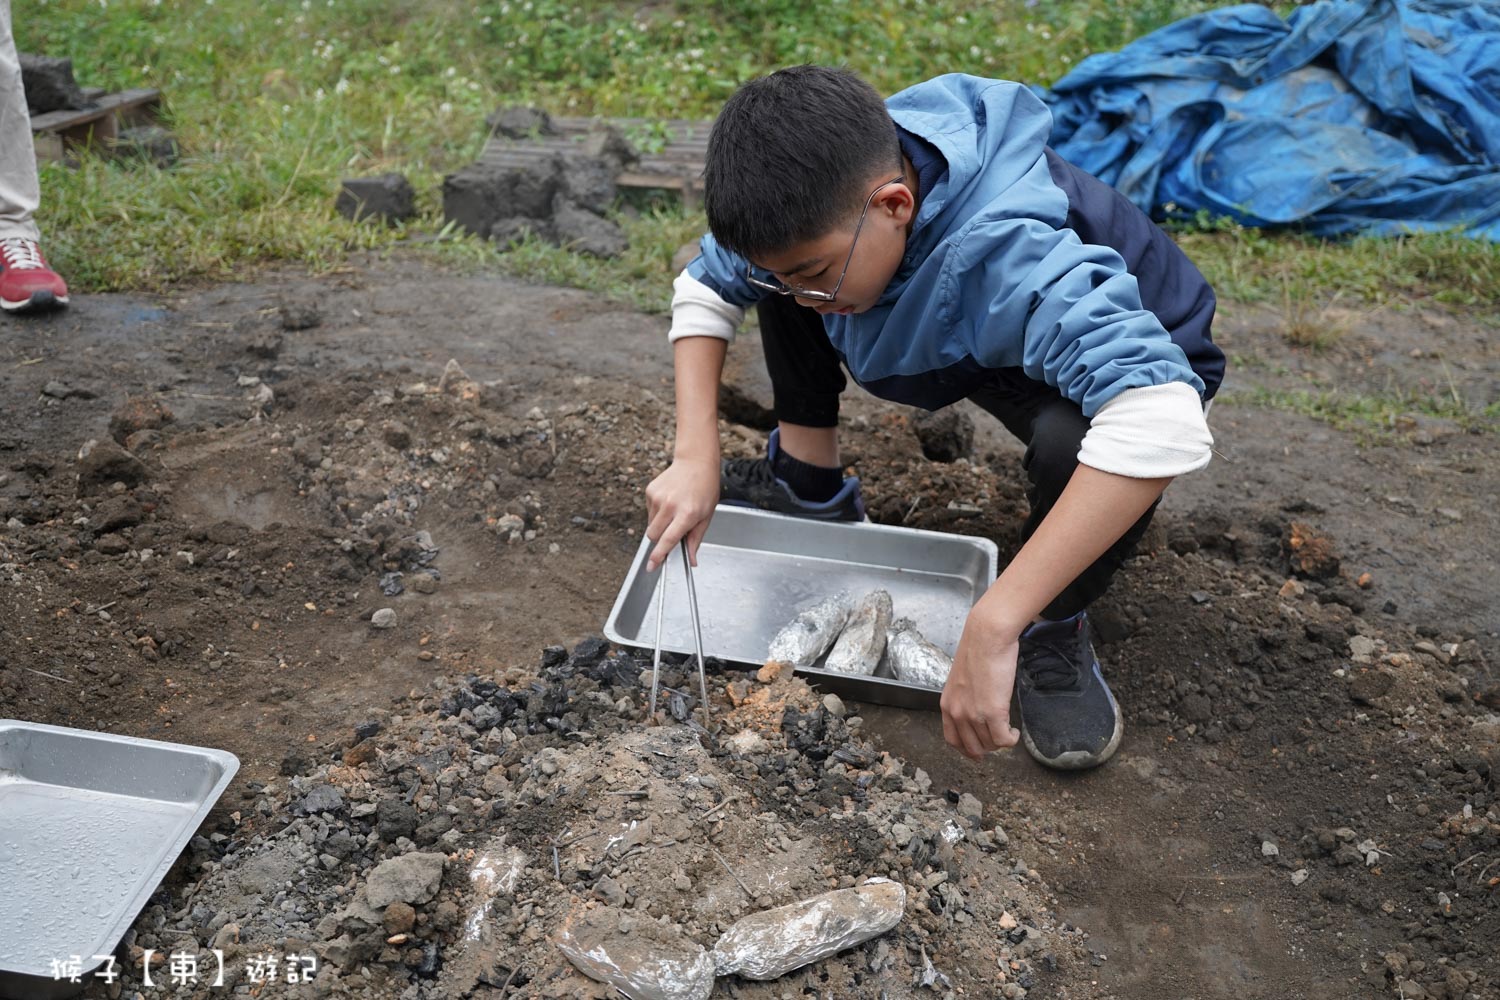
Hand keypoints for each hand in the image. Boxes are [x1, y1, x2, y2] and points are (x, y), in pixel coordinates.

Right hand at [644, 457, 719, 570]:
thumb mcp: (706, 516)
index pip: (669, 539)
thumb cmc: (705, 489)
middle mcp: (670, 505)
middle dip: (660, 539)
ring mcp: (658, 497)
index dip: (659, 555)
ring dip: (660, 525)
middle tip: (673, 530)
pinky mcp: (650, 491)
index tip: (652, 566)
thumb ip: (696, 540)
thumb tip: (691, 560)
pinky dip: (657, 513)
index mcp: (687, 513)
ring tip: (674, 512)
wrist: (695, 463)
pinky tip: (669, 502)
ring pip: (650, 525)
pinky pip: (649, 512)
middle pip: (654, 535)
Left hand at [940, 610, 1022, 760]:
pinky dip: (1011, 740)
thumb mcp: (961, 680)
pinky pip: (1003, 740)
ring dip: (1001, 742)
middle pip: (973, 747)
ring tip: (1008, 731)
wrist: (987, 636)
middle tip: (998, 740)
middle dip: (987, 748)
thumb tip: (976, 710)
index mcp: (947, 705)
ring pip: (990, 745)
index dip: (967, 749)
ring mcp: (974, 714)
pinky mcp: (993, 712)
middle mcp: (957, 713)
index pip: (953, 740)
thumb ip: (965, 698)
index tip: (978, 751)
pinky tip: (1014, 732)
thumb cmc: (978, 651)